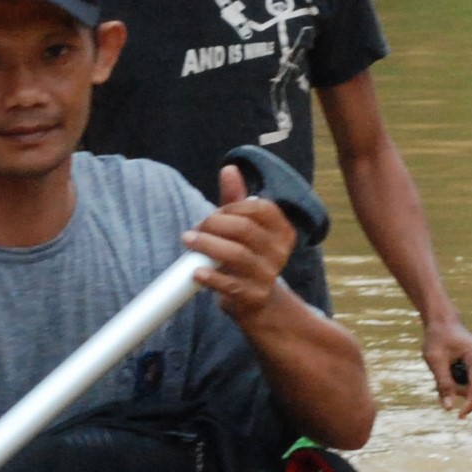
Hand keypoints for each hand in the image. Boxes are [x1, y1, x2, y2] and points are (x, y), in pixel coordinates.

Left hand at [183, 164, 300, 321]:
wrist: (258, 303)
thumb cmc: (248, 257)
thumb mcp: (245, 228)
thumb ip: (236, 199)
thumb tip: (229, 168)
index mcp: (282, 230)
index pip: (259, 209)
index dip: (231, 207)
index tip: (213, 215)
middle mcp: (280, 252)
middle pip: (244, 229)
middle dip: (214, 225)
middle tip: (195, 230)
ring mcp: (269, 275)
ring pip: (236, 255)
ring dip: (207, 246)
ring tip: (188, 242)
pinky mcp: (254, 296)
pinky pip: (230, 285)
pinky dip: (211, 277)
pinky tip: (196, 272)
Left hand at [425, 315, 471, 415]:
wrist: (444, 322)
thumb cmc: (437, 339)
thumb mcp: (435, 361)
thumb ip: (443, 384)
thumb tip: (449, 408)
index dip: (469, 403)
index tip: (460, 416)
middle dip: (455, 388)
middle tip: (439, 373)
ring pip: (471, 386)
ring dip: (456, 383)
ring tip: (445, 366)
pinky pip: (471, 380)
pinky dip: (459, 379)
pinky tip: (451, 366)